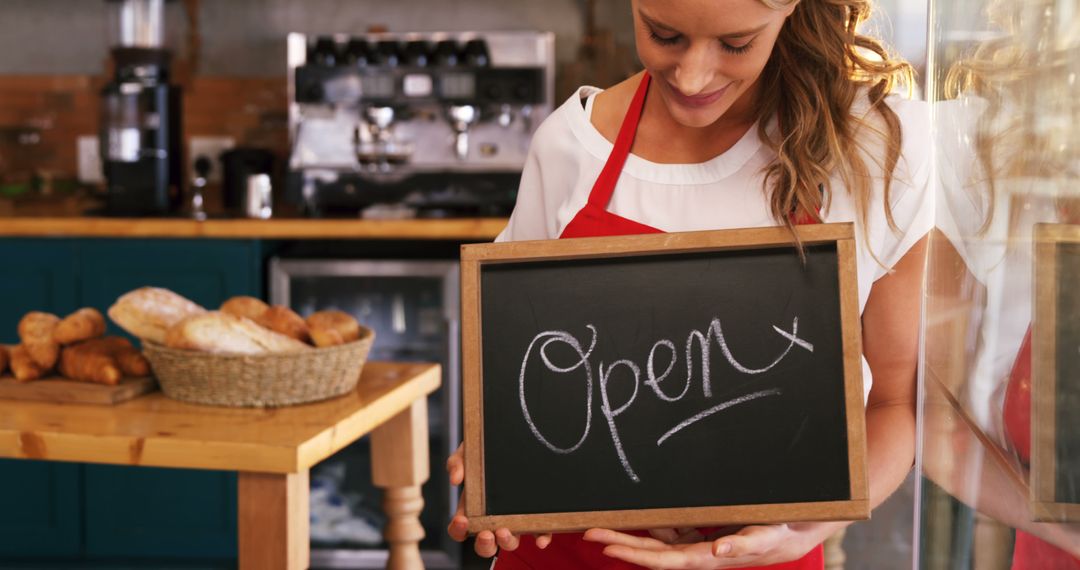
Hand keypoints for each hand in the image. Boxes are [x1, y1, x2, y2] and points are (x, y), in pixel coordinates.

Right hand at [445, 443, 552, 556]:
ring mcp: (514, 518)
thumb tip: (455, 478)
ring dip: (507, 542)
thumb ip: (458, 462)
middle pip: (486, 543)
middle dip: (485, 544)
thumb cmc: (487, 450)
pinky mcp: (536, 515)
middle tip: (486, 533)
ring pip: (510, 541)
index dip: (459, 530)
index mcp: (473, 507)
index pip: (461, 529)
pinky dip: (540, 538)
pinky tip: (540, 539)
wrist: (515, 437)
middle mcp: (493, 517)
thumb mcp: (469, 452)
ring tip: (505, 531)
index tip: (462, 521)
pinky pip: (540, 532)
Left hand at [583, 523, 832, 569]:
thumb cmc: (781, 534)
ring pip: (658, 539)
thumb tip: (717, 552)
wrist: (796, 530)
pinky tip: (638, 517)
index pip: (663, 559)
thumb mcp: (765, 538)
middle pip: (651, 551)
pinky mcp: (703, 532)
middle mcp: (698, 553)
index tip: (606, 547)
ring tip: (601, 524)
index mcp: (708, 558)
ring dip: (631, 533)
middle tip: (588, 532)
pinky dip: (654, 523)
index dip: (634, 554)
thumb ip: (743, 546)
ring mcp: (698, 543)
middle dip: (620, 542)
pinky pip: (672, 528)